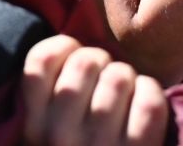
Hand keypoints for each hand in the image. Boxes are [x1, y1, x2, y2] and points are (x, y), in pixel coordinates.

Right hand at [20, 35, 166, 145]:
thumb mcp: (41, 131)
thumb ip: (44, 97)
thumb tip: (71, 47)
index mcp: (31, 124)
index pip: (41, 60)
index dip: (63, 46)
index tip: (74, 55)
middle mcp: (59, 133)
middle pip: (85, 63)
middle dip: (101, 61)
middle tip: (105, 76)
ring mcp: (98, 144)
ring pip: (119, 77)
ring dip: (128, 77)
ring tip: (125, 92)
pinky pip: (148, 101)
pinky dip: (151, 92)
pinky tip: (145, 98)